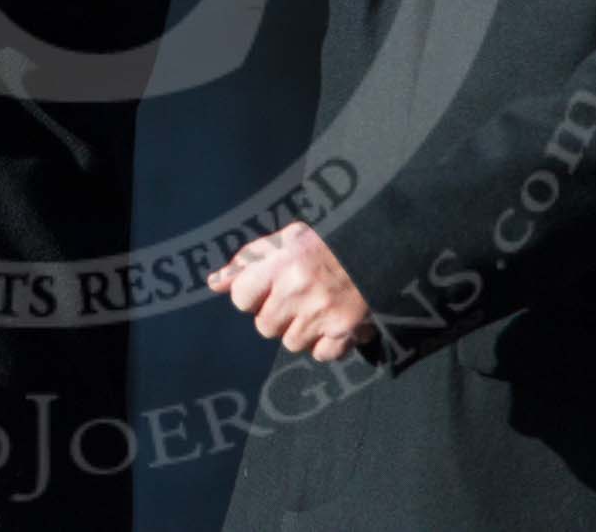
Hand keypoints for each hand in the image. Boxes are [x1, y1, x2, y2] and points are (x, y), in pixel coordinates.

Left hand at [209, 222, 374, 361]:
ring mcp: (322, 313)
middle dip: (277, 315)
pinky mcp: (345, 331)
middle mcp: (298, 289)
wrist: (380, 245)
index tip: (268, 288)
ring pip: (291, 343)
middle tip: (297, 298)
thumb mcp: (286, 239)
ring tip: (316, 308)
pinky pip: (321, 355)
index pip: (241, 297)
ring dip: (301, 330)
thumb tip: (214, 283)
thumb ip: (247, 261)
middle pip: (265, 326)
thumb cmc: (328, 241)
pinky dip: (326, 344)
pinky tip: (333, 322)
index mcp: (282, 261)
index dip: (253, 296)